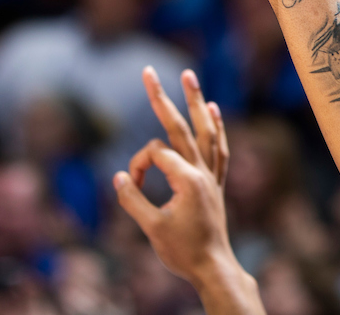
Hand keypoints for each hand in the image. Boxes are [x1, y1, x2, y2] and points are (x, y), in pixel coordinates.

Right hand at [114, 66, 251, 304]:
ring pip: (204, 131)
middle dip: (161, 98)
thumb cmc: (181, 251)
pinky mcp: (216, 182)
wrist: (212, 267)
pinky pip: (219, 149)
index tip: (133, 187)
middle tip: (148, 71)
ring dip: (195, 101)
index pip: (155, 155)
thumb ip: (133, 200)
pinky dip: (216, 128)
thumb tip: (120, 177)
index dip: (138, 167)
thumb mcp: (151, 228)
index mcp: (188, 179)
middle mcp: (202, 171)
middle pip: (179, 127)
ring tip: (189, 75)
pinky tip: (213, 110)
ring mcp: (212, 175)